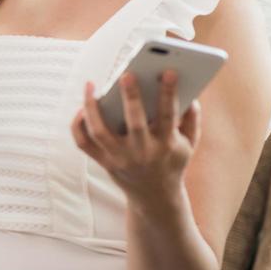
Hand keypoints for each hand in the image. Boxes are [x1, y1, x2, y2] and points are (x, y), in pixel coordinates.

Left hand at [71, 70, 200, 209]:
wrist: (155, 198)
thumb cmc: (171, 161)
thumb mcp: (189, 144)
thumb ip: (192, 119)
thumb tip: (190, 94)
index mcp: (166, 144)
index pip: (169, 115)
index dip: (169, 93)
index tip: (168, 71)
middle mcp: (142, 152)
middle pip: (135, 123)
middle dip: (132, 98)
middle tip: (127, 73)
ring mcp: (120, 158)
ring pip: (100, 131)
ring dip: (92, 108)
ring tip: (91, 84)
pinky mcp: (104, 162)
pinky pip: (84, 143)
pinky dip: (78, 125)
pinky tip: (81, 107)